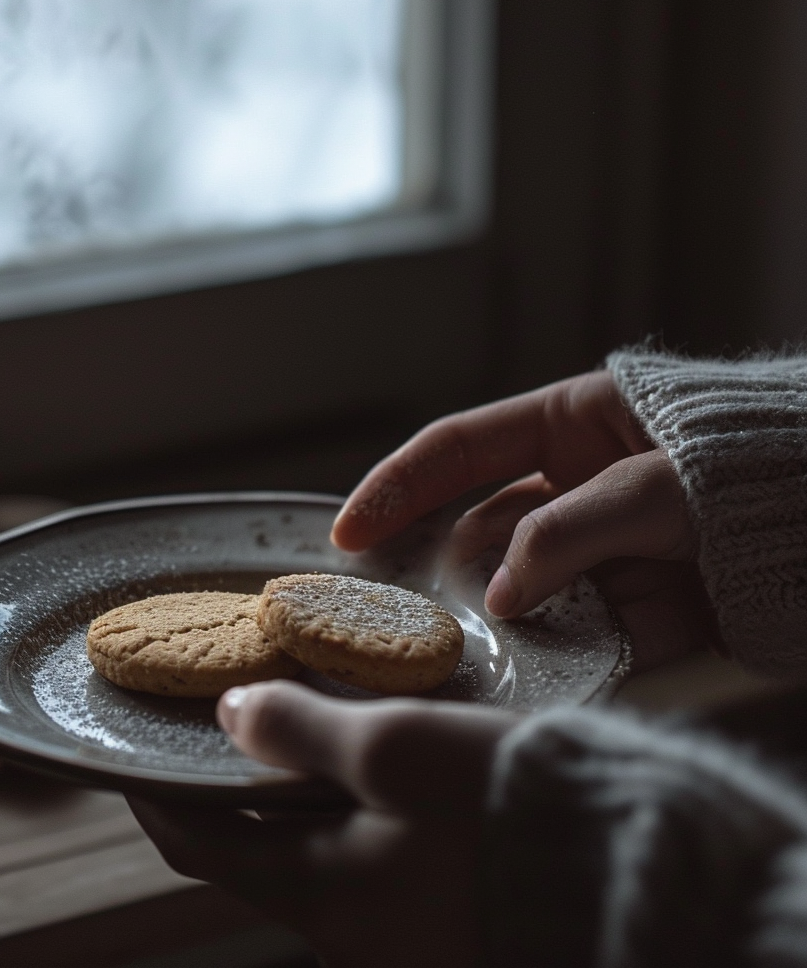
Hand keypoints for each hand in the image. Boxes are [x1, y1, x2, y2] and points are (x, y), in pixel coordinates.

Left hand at [129, 680, 519, 967]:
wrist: (626, 878)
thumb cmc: (505, 806)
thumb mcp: (396, 748)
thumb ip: (302, 729)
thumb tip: (231, 713)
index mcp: (321, 896)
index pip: (196, 845)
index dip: (156, 794)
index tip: (136, 751)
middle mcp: (347, 937)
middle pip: (257, 852)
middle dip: (232, 791)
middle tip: (225, 723)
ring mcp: (398, 942)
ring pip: (317, 858)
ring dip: (298, 799)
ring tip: (302, 728)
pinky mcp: (443, 932)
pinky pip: (370, 870)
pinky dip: (352, 819)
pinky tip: (377, 772)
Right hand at [332, 371, 709, 670]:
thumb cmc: (758, 467)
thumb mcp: (661, 484)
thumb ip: (573, 530)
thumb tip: (504, 593)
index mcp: (574, 424)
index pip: (458, 449)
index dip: (396, 487)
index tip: (344, 534)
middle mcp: (580, 486)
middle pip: (490, 531)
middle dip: (460, 575)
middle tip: (415, 625)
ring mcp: (611, 549)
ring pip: (536, 592)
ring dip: (520, 626)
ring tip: (493, 659)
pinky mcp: (645, 605)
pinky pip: (591, 633)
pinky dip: (576, 656)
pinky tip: (558, 677)